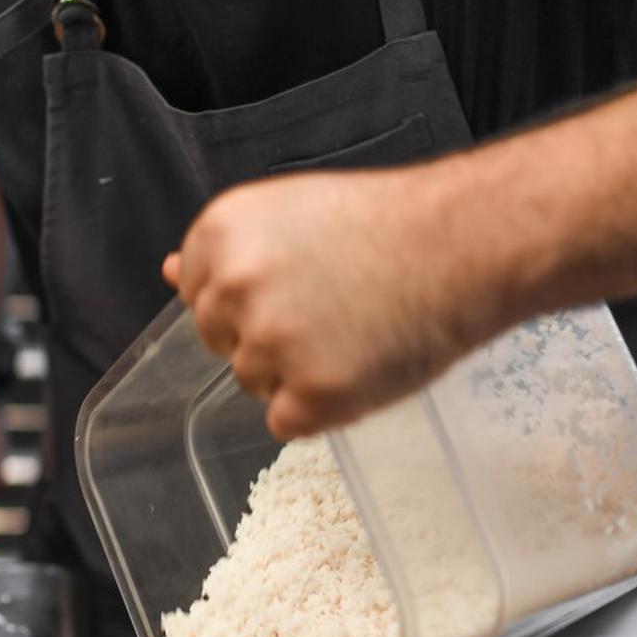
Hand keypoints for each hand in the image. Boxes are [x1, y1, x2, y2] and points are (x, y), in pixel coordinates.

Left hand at [164, 168, 479, 439]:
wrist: (465, 245)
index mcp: (220, 234)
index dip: (249, 298)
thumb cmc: (388, 227)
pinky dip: (322, 409)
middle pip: (221, 343)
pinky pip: (288, 423)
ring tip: (355, 331)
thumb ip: (229, 251)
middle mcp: (233, 288)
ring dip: (296, 374)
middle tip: (332, 308)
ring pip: (254, 384)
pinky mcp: (311, 396)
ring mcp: (271, 345)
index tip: (294, 287)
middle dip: (267, 337)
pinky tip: (361, 366)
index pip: (198, 294)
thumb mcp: (291, 213)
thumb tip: (172, 273)